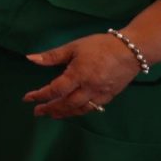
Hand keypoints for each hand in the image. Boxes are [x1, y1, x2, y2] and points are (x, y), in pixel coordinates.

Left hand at [25, 32, 144, 118]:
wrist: (132, 50)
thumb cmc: (101, 46)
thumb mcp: (74, 47)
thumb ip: (52, 56)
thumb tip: (30, 59)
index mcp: (78, 75)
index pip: (55, 90)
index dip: (40, 95)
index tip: (27, 98)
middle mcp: (89, 88)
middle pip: (66, 104)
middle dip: (50, 109)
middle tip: (37, 112)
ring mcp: (101, 94)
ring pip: (79, 109)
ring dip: (64, 113)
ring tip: (52, 115)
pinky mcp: (110, 96)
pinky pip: (92, 108)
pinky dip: (80, 111)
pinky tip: (73, 110)